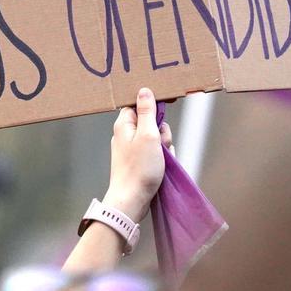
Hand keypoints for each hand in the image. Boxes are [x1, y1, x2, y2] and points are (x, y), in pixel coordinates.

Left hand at [104, 88, 172, 222]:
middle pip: (152, 122)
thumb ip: (147, 112)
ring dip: (164, 147)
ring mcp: (132, 149)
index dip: (154, 105)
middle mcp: (126, 134)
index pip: (139, 103)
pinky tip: (162, 167)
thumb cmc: (139, 168)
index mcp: (124, 124)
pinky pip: (156, 153)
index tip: (166, 109)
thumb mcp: (147, 135)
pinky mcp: (139, 161)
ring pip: (156, 139)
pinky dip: (162, 158)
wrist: (132, 199)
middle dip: (162, 132)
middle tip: (160, 144)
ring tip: (161, 159)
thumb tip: (144, 90)